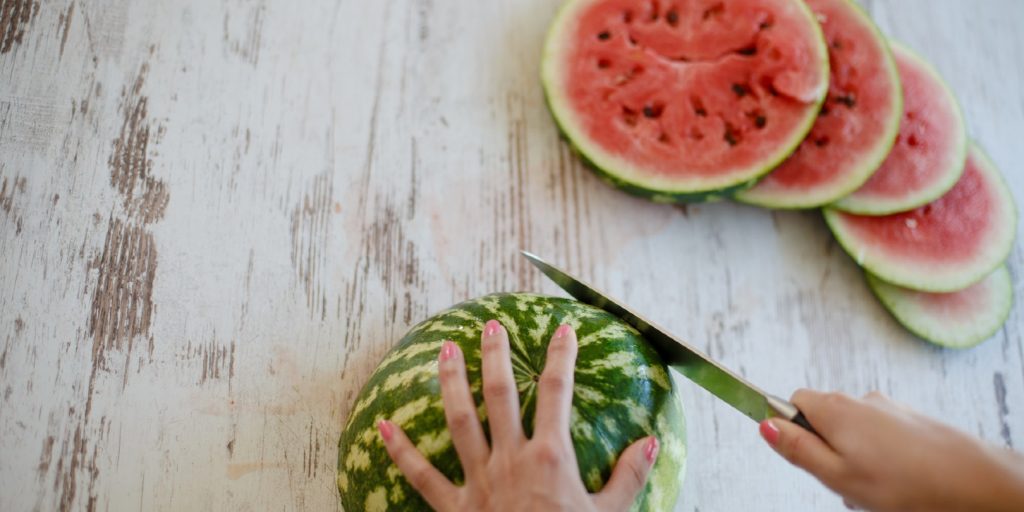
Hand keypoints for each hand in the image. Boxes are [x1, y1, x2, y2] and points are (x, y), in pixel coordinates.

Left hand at [378, 320, 658, 510]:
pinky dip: (400, 451)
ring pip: (460, 422)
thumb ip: (629, 477)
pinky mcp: (453, 508)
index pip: (558, 394)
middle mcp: (511, 460)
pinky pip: (422, 476)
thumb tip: (650, 442)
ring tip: (445, 351)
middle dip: (497, 357)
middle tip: (490, 326)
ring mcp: (478, 482)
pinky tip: (382, 425)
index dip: (561, 358)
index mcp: (551, 458)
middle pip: (502, 397)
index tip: (563, 330)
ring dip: (451, 384)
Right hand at [760, 390, 1023, 511]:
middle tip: (844, 482)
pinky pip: (881, 438)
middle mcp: (860, 399)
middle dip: (826, 450)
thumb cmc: (906, 485)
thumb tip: (764, 424)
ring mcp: (889, 408)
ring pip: (854, 433)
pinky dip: (882, 458)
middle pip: (824, 419)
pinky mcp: (912, 421)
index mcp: (835, 409)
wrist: (975, 482)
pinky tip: (898, 483)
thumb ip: (797, 449)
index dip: (791, 429)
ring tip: (877, 490)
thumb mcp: (837, 475)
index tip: (803, 456)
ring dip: (855, 458)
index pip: (793, 402)